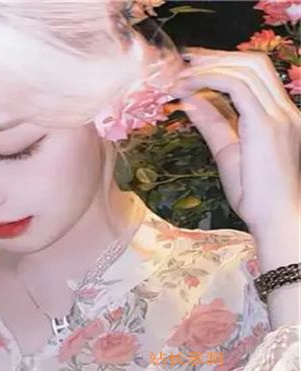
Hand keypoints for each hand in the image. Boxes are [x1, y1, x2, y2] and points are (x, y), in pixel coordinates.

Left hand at [169, 48, 299, 234]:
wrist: (276, 218)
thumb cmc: (255, 193)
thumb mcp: (227, 152)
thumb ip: (212, 124)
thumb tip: (190, 102)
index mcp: (279, 116)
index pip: (255, 75)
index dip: (224, 64)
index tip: (194, 66)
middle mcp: (284, 110)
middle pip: (254, 63)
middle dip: (216, 57)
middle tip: (184, 62)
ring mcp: (279, 115)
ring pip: (247, 69)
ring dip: (210, 66)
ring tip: (181, 74)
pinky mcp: (266, 124)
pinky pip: (237, 86)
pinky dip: (210, 80)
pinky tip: (188, 86)